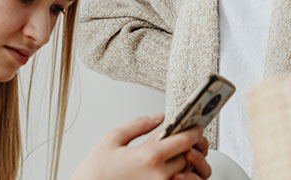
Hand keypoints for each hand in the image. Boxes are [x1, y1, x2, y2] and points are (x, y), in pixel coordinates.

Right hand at [71, 114, 209, 179]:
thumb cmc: (95, 171)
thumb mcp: (112, 139)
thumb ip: (138, 125)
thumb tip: (159, 117)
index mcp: (149, 156)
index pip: (184, 140)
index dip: (194, 131)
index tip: (196, 127)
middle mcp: (158, 176)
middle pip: (188, 157)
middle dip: (188, 147)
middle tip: (183, 140)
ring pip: (185, 175)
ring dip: (185, 165)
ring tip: (176, 157)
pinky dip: (177, 178)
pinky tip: (168, 171)